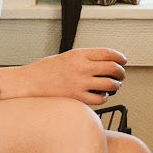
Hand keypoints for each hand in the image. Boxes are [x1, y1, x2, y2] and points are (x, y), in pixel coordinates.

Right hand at [0, 48, 126, 105]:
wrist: (29, 84)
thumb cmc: (45, 71)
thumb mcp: (66, 57)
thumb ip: (85, 59)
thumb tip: (106, 63)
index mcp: (78, 54)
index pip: (108, 53)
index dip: (120, 57)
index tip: (123, 60)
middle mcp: (81, 68)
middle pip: (113, 68)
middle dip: (121, 71)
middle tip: (121, 74)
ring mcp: (80, 84)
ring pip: (110, 84)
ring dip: (116, 85)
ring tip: (114, 85)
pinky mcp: (77, 98)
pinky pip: (100, 99)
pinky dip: (104, 97)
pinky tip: (101, 95)